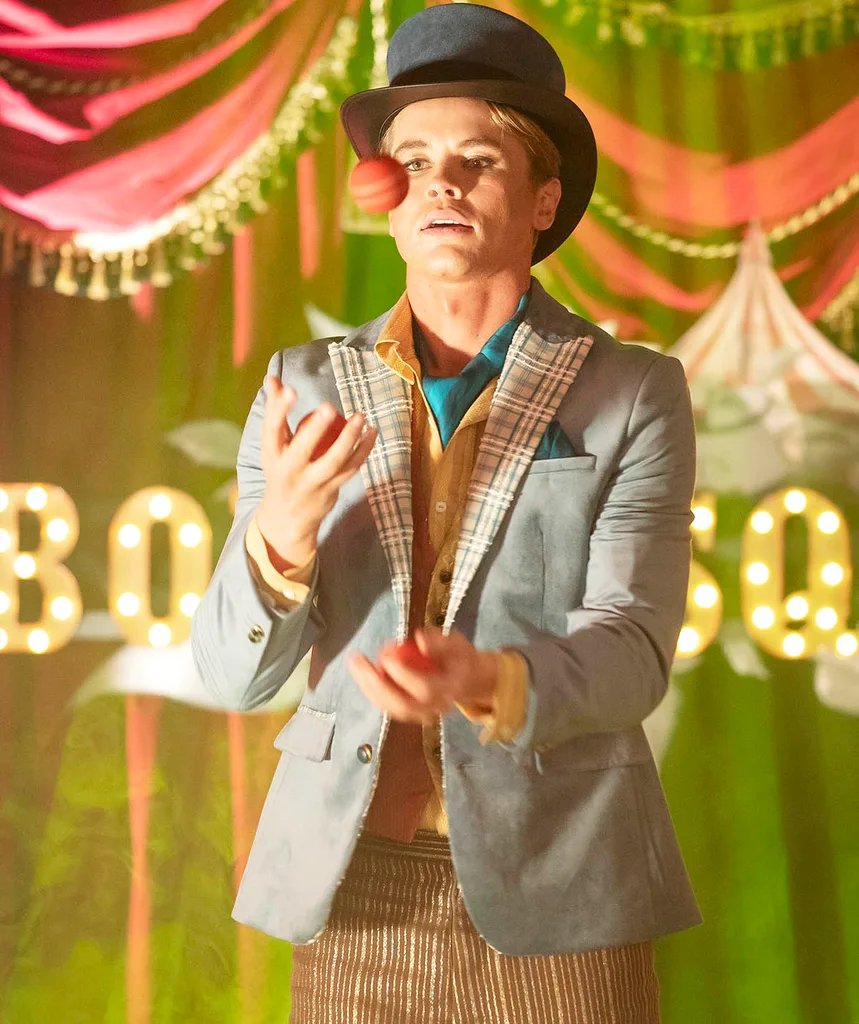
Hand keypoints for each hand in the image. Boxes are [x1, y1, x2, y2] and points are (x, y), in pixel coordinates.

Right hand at [255, 376, 376, 569]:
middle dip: (315, 429)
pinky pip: (351, 467)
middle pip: (302, 450)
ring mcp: (312, 483)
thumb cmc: (281, 469)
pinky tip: (372, 430)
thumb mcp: (274, 445)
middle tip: (329, 407)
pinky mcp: (331, 489)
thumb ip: (275, 411)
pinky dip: (364, 449)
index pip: (272, 430)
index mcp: (271, 456)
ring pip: (333, 461)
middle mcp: (289, 472)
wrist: (288, 517)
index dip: (279, 409)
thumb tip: (273, 378)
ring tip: (360, 416)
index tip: (291, 389)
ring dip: (349, 438)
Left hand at [347, 627, 498, 724]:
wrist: (467, 679)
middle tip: (359, 661)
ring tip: (355, 664)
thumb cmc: (460, 658)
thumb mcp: (457, 643)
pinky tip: (361, 672)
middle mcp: (436, 707)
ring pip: (392, 708)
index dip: (403, 675)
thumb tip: (420, 639)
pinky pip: (388, 706)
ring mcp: (423, 714)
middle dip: (376, 685)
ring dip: (369, 688)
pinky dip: (372, 690)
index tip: (386, 655)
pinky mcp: (411, 714)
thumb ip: (440, 642)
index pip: (425, 688)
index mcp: (450, 690)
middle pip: (403, 705)